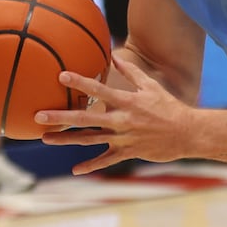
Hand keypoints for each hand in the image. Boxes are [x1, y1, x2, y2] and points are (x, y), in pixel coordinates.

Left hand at [34, 57, 195, 173]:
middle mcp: (122, 120)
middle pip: (86, 119)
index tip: (61, 75)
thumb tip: (114, 56)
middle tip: (38, 115)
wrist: (188, 133)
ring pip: (89, 140)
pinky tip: (76, 169)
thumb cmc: (169, 107)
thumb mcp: (151, 87)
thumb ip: (131, 72)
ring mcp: (124, 138)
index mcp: (128, 102)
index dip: (81, 82)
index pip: (100, 91)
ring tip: (45, 139)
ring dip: (66, 140)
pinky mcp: (128, 152)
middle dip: (61, 117)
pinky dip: (91, 165)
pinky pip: (106, 160)